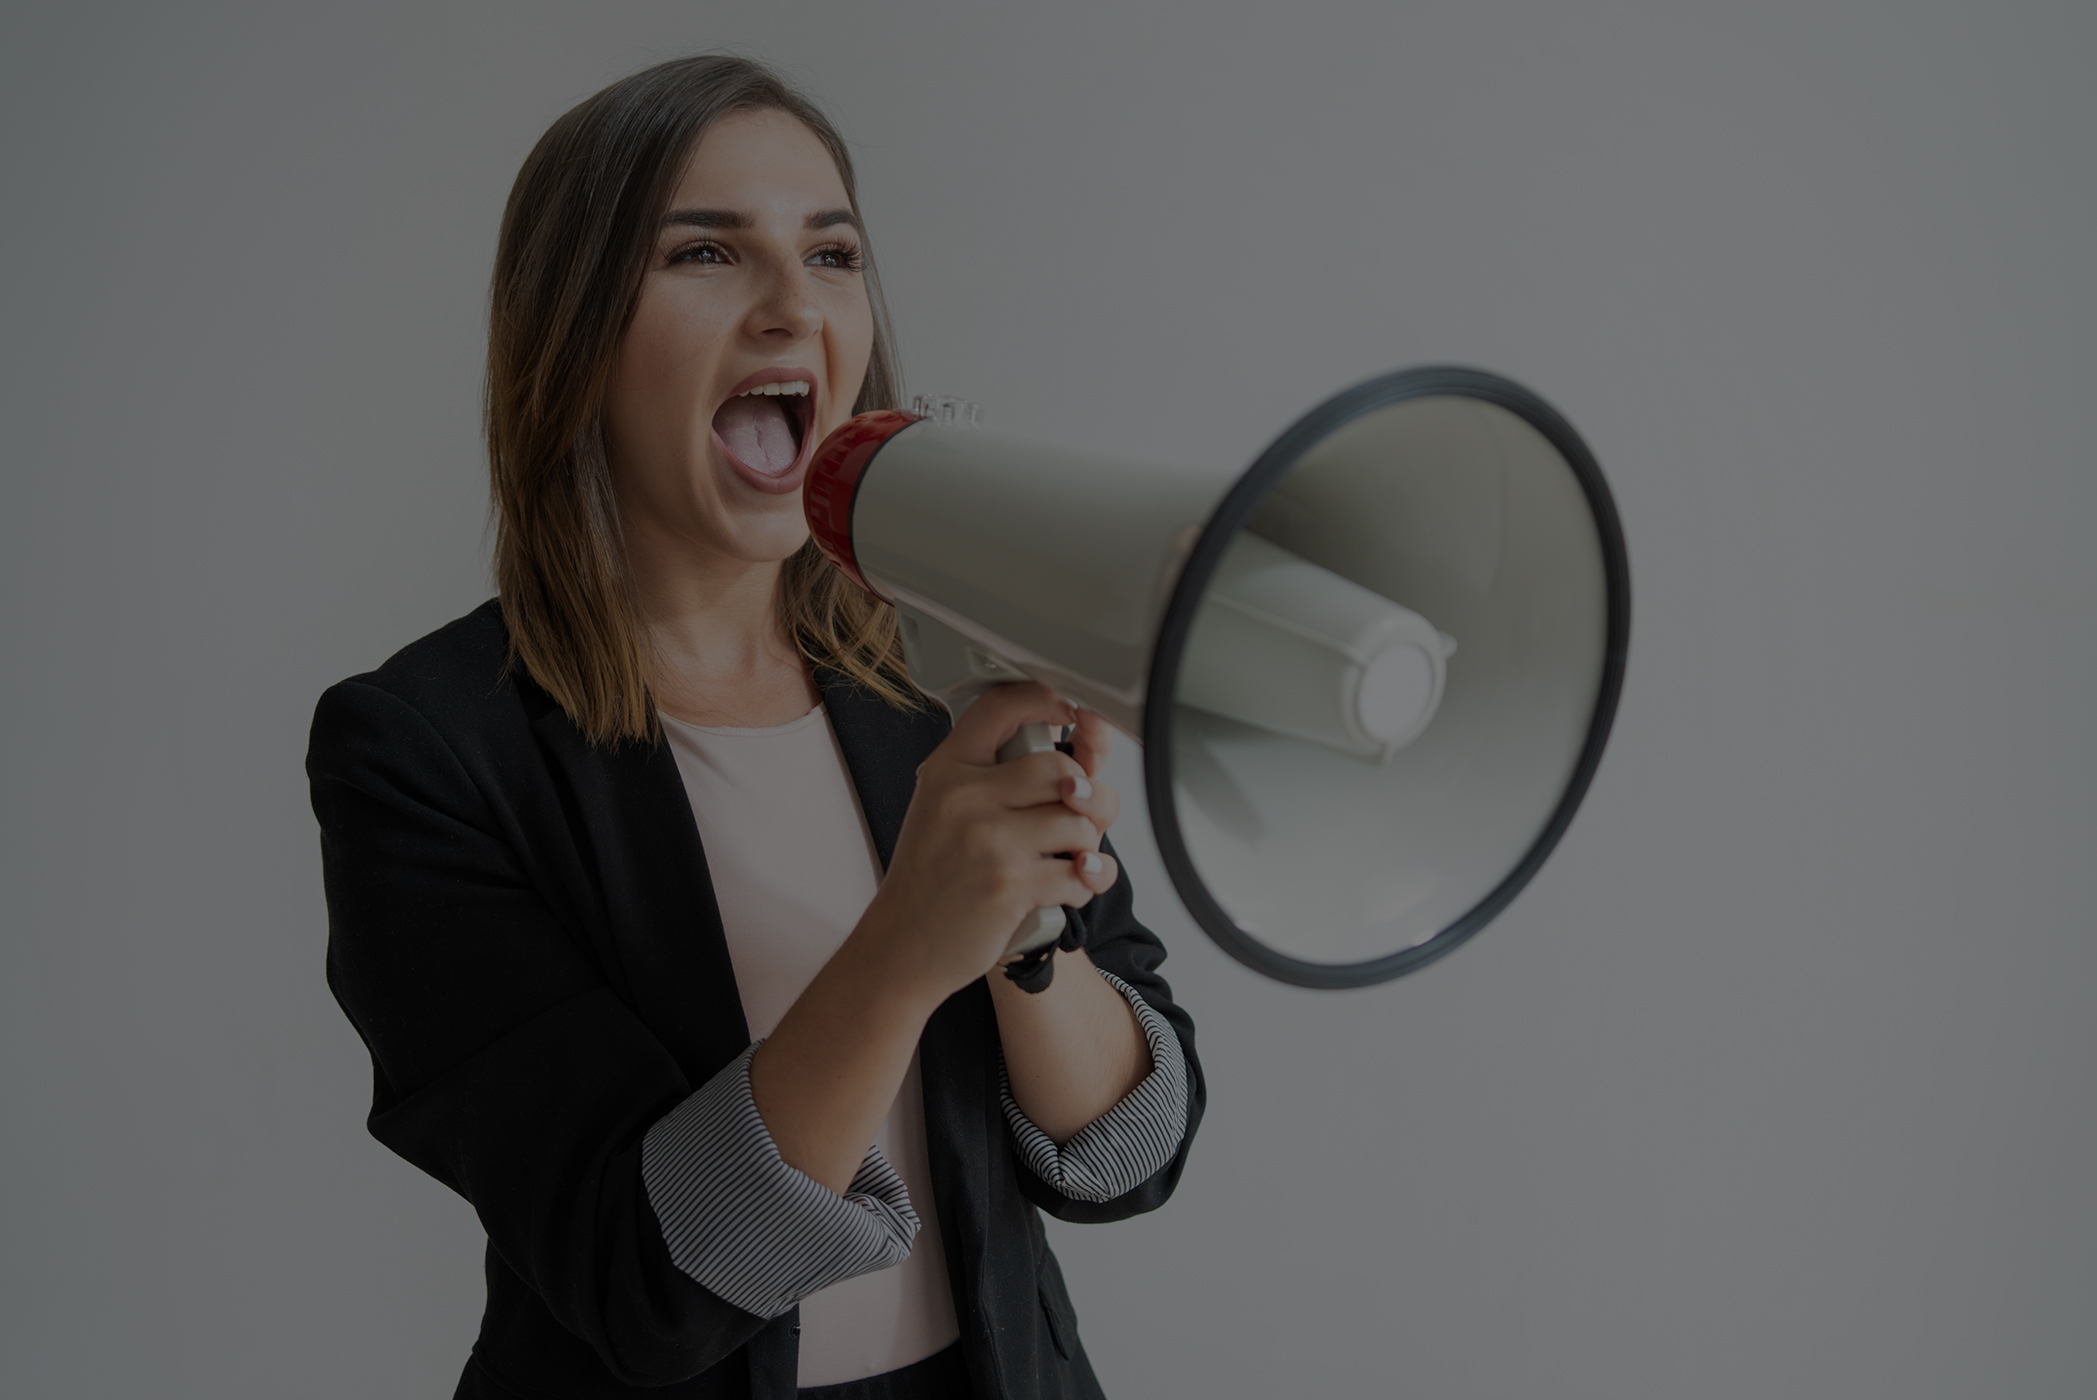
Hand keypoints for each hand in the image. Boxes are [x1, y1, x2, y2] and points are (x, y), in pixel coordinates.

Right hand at [851, 682, 1121, 1003]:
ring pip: (1080, 821)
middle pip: (1062, 768)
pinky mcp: (1010, 884)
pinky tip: (1065, 888)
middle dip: (1091, 797)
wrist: (901, 946)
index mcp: (948, 770)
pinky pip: (1081, 872)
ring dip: (1089, 847)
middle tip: (1081, 820)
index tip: (1074, 715)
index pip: (1003, 705)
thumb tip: (1084, 766)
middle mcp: (965, 796)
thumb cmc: (933, 880)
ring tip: (1070, 861)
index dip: (1050, 700)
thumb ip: (1003, 781)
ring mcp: (988, 839)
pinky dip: (1086, 884)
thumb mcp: (946, 811)